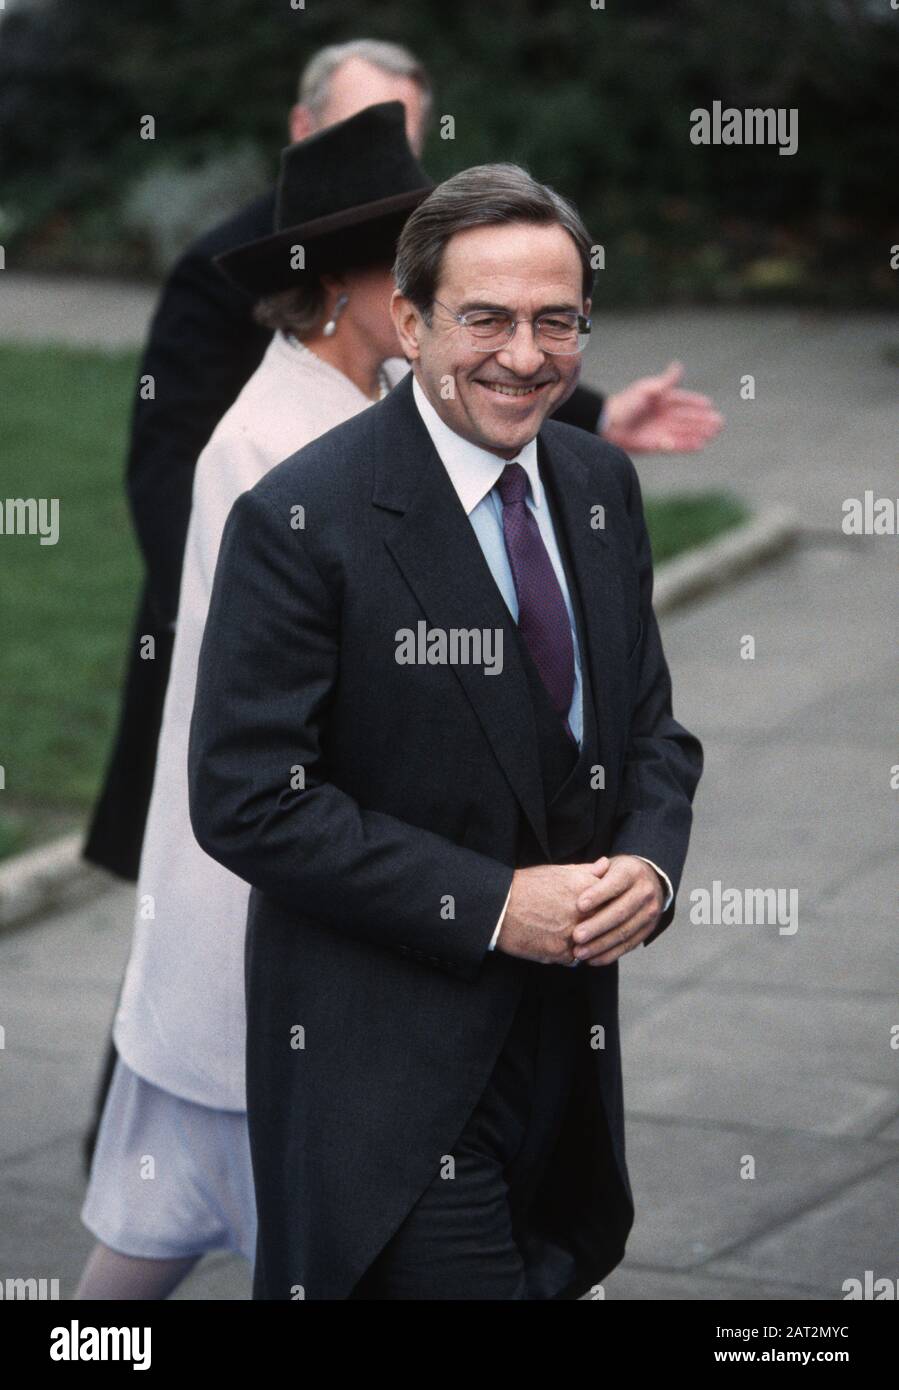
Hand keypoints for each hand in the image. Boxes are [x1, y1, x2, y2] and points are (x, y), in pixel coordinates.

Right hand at [496, 860, 608, 964]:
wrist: (499, 907)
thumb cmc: (527, 885)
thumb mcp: (558, 871)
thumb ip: (587, 870)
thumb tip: (607, 864)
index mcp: (585, 888)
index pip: (614, 900)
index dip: (610, 905)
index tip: (608, 907)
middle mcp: (583, 912)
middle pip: (605, 924)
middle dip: (601, 926)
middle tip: (594, 926)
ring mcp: (573, 934)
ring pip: (592, 944)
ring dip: (587, 943)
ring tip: (577, 937)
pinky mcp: (560, 953)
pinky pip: (574, 958)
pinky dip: (569, 953)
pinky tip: (560, 945)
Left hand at [570, 855, 663, 965]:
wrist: (649, 881)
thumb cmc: (618, 874)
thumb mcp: (608, 866)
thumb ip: (594, 871)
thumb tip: (582, 876)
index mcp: (632, 872)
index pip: (615, 884)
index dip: (597, 895)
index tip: (579, 906)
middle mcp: (645, 892)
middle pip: (620, 912)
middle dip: (597, 926)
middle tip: (576, 936)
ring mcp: (649, 913)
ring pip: (624, 932)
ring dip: (600, 945)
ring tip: (579, 952)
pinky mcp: (647, 931)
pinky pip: (628, 946)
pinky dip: (609, 955)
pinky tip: (591, 959)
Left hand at [601, 361, 722, 453]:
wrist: (608, 425)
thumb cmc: (625, 404)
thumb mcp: (647, 389)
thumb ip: (665, 381)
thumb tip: (678, 365)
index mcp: (661, 401)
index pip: (683, 401)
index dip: (696, 403)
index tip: (709, 405)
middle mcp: (663, 416)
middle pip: (687, 418)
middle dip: (703, 420)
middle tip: (719, 422)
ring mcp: (661, 430)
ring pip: (685, 432)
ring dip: (700, 432)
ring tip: (714, 433)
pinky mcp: (657, 444)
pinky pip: (676, 445)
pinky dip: (688, 445)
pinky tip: (701, 445)